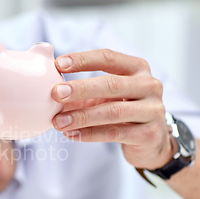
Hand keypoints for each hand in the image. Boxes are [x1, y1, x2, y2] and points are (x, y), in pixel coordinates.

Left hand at [51, 49, 174, 169]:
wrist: (151, 140)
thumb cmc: (121, 109)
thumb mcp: (105, 94)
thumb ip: (79, 86)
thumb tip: (47, 79)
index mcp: (137, 68)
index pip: (108, 57)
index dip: (83, 60)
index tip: (58, 64)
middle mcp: (149, 85)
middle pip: (111, 84)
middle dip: (80, 88)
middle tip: (55, 93)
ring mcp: (152, 110)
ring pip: (112, 112)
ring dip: (81, 116)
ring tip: (58, 122)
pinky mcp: (148, 134)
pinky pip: (114, 133)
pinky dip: (89, 134)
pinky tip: (71, 134)